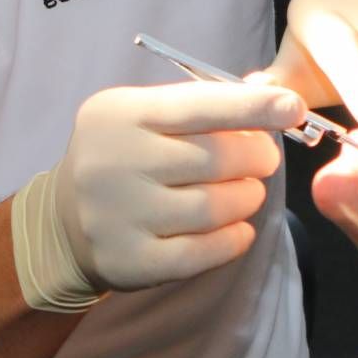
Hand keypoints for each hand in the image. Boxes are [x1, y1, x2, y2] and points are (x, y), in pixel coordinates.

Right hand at [52, 80, 301, 290]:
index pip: (198, 105)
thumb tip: (275, 97)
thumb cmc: (125, 157)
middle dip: (256, 160)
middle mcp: (115, 161)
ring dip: (246, 201)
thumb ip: (204, 106)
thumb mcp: (146, 116)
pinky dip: (232, 241)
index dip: (251, 107)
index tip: (294, 108)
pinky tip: (237, 231)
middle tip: (261, 163)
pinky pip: (202, 253)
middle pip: (214, 159)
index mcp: (122, 113)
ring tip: (245, 195)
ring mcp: (118, 214)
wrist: (64, 222)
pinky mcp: (129, 260)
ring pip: (213, 208)